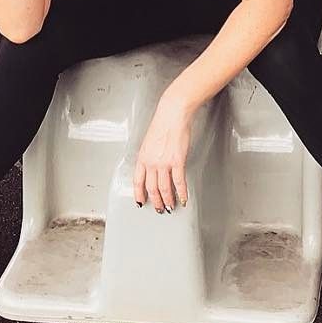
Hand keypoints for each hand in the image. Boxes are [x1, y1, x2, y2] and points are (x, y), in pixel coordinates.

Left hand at [133, 93, 194, 212]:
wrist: (172, 114)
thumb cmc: (163, 122)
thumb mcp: (149, 140)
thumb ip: (150, 154)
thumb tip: (153, 164)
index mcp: (142, 157)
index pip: (137, 181)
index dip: (139, 194)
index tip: (141, 202)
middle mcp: (151, 163)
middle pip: (152, 188)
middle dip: (156, 201)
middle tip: (160, 209)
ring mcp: (164, 163)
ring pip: (164, 189)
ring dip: (168, 201)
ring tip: (171, 207)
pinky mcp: (177, 161)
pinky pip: (179, 182)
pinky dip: (182, 193)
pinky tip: (184, 198)